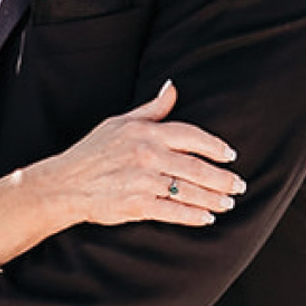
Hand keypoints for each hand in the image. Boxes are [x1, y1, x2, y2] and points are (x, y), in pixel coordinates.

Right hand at [48, 81, 245, 227]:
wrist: (66, 183)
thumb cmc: (93, 151)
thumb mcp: (120, 122)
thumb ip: (152, 109)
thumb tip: (172, 87)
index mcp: (145, 132)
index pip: (191, 136)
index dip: (215, 146)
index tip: (230, 155)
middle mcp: (148, 155)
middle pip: (197, 167)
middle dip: (223, 178)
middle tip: (239, 185)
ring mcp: (144, 181)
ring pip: (190, 191)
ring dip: (214, 199)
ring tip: (228, 203)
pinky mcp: (138, 205)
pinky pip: (174, 211)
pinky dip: (194, 216)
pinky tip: (207, 218)